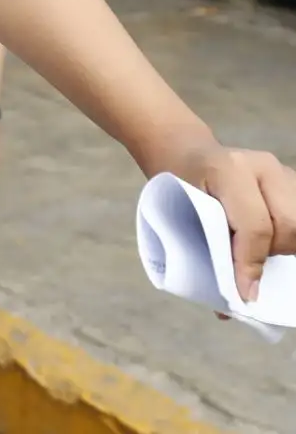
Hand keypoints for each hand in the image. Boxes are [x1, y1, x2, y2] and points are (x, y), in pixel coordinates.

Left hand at [164, 142, 295, 303]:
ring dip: (286, 247)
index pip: (254, 225)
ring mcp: (283, 171)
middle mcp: (263, 165)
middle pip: (289, 225)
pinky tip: (274, 243)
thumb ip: (204, 253)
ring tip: (260, 250)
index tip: (246, 294)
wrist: (188, 155)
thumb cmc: (180, 189)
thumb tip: (227, 311)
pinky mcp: (294, 181)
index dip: (251, 264)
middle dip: (272, 255)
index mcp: (227, 169)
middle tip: (249, 267)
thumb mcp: (180, 213)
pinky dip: (290, 238)